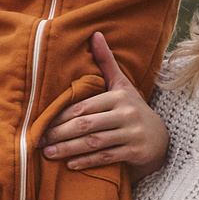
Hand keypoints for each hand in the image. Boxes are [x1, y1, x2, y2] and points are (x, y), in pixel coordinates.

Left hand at [43, 33, 166, 176]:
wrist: (160, 138)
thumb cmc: (132, 108)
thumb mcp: (122, 85)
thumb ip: (106, 62)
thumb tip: (95, 34)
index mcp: (118, 96)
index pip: (83, 107)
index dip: (60, 117)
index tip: (41, 124)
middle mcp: (126, 113)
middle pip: (85, 125)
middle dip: (59, 134)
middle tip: (38, 141)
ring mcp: (131, 133)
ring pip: (93, 142)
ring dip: (68, 149)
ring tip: (48, 153)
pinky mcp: (134, 152)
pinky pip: (106, 157)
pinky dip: (86, 161)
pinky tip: (70, 165)